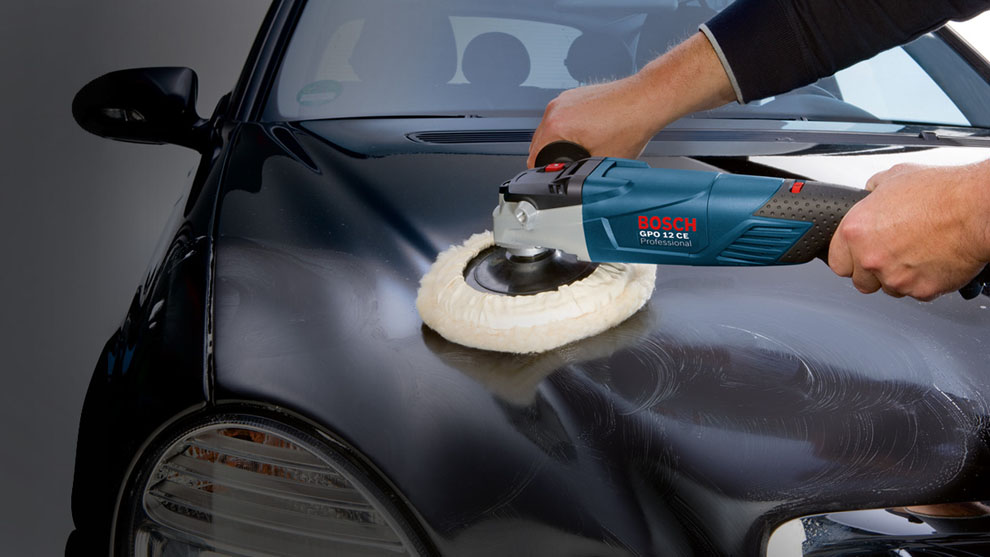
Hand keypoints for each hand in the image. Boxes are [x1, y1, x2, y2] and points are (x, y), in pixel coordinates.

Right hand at [527, 33, 735, 167]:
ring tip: (584, 147)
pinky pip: (565, 116)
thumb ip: (578, 173)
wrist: (647, 100)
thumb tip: (572, 181)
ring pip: (552, 128)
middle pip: (540, 140)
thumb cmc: (631, 124)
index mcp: (556, 124)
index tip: (548, 175)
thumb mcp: (600, 162)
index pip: (534, 155)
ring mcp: (566, 99)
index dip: (541, 169)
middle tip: (568, 166)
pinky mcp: (576, 95)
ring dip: (561, 141)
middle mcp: (557, 108)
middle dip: (551, 155)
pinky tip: (591, 134)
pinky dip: (572, 128)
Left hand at [828, 161, 989, 300]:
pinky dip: (923, 280)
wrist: (976, 209)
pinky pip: (915, 292)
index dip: (849, 257)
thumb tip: (870, 193)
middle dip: (872, 270)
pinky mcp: (921, 290)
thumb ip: (873, 191)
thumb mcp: (894, 178)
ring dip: (898, 276)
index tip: (858, 254)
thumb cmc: (942, 192)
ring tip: (917, 253)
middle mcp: (870, 257)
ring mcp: (895, 277)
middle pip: (860, 280)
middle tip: (891, 254)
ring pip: (888, 288)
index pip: (836, 261)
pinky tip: (932, 260)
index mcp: (856, 231)